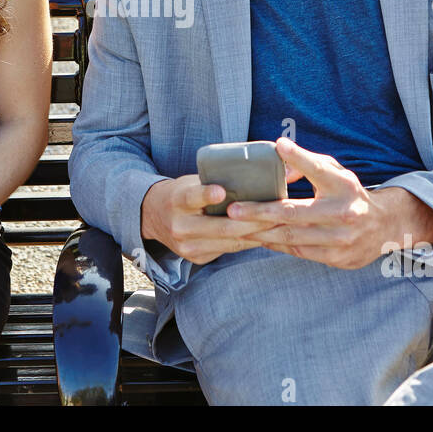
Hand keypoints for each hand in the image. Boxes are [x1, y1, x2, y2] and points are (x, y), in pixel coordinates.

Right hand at [140, 174, 277, 265]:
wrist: (153, 216)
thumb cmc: (182, 193)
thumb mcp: (192, 181)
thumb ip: (217, 180)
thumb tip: (259, 173)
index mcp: (177, 200)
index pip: (191, 197)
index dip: (206, 195)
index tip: (220, 191)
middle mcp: (180, 226)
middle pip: (221, 227)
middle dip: (253, 222)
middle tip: (277, 215)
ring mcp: (187, 246)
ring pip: (229, 242)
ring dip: (256, 235)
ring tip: (278, 227)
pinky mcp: (196, 258)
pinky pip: (227, 250)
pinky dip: (247, 242)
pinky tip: (264, 236)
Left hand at [228, 138, 432, 269]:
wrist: (385, 228)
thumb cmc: (349, 194)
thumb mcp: (336, 173)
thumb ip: (309, 163)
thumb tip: (279, 149)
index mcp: (344, 186)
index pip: (320, 169)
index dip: (299, 157)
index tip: (279, 145)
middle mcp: (344, 213)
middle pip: (294, 214)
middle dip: (260, 213)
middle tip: (232, 211)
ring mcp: (341, 240)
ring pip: (292, 237)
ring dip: (261, 233)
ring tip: (235, 228)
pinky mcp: (338, 259)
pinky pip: (299, 252)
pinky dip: (276, 244)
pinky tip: (258, 238)